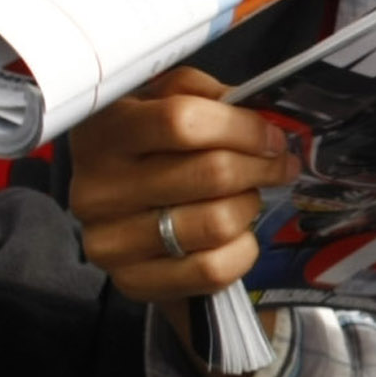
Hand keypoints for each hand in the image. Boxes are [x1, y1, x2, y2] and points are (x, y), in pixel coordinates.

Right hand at [67, 67, 293, 300]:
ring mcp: (111, 241)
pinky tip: (235, 236)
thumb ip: (200, 95)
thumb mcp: (159, 103)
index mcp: (102, 131)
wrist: (117, 213)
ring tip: (246, 198)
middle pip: (210, 173)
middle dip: (261, 166)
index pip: (182, 121)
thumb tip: (257, 118)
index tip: (270, 135)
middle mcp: (98, 188)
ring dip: (248, 208)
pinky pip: (212, 270)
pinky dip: (241, 251)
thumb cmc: (147, 151)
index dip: (242, 127)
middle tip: (277, 165)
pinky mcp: (132, 281)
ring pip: (217, 223)